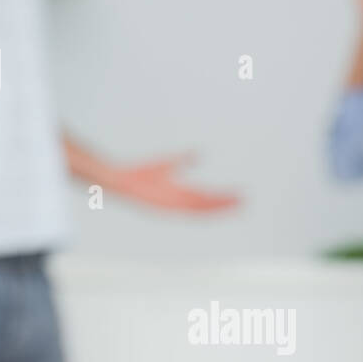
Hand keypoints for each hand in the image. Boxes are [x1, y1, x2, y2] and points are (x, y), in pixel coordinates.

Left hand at [105, 152, 239, 211]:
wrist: (120, 180)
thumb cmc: (141, 173)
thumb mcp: (168, 162)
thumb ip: (184, 159)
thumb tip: (198, 153)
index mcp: (179, 196)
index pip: (205, 200)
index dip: (222, 199)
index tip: (239, 196)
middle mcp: (177, 204)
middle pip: (205, 207)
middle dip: (223, 205)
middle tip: (243, 202)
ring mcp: (169, 205)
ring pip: (197, 208)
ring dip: (214, 206)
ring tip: (231, 202)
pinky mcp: (161, 203)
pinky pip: (182, 205)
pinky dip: (196, 204)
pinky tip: (208, 199)